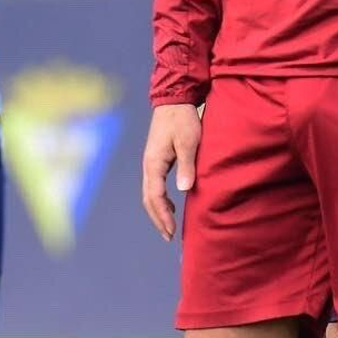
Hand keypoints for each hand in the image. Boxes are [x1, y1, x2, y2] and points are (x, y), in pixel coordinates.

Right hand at [142, 103, 201, 240]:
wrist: (174, 100)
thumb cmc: (183, 119)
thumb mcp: (189, 141)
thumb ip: (186, 165)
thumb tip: (184, 190)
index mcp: (154, 163)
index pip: (155, 196)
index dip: (162, 216)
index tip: (171, 231)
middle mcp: (149, 165)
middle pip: (148, 199)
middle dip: (158, 219)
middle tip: (169, 236)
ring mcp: (151, 162)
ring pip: (150, 193)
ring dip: (158, 211)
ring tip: (169, 227)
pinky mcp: (156, 160)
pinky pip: (155, 186)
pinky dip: (161, 200)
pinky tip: (172, 206)